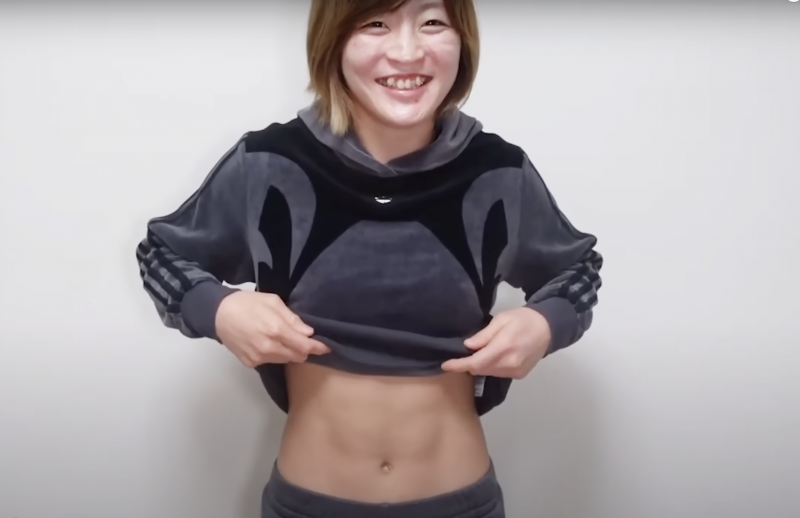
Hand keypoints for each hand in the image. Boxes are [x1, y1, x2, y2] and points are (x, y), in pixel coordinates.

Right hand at [215, 291, 329, 367]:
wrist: (218, 314)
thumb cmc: (247, 303)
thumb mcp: (273, 302)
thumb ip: (292, 319)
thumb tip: (308, 332)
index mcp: (277, 331)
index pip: (305, 346)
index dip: (318, 347)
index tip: (326, 347)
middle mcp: (269, 348)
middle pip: (297, 356)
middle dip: (303, 349)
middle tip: (301, 338)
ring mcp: (259, 358)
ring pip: (284, 360)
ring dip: (288, 352)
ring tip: (281, 338)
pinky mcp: (250, 363)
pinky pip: (270, 361)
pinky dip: (273, 354)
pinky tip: (266, 342)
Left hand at [441, 307, 550, 378]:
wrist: (548, 328)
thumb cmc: (523, 319)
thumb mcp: (501, 319)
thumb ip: (484, 335)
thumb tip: (468, 346)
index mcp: (503, 347)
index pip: (475, 362)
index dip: (458, 365)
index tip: (445, 365)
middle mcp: (509, 363)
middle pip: (480, 370)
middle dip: (469, 364)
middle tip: (464, 353)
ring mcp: (516, 371)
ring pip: (489, 373)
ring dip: (481, 366)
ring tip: (480, 352)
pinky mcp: (520, 375)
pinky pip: (499, 374)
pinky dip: (492, 367)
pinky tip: (494, 357)